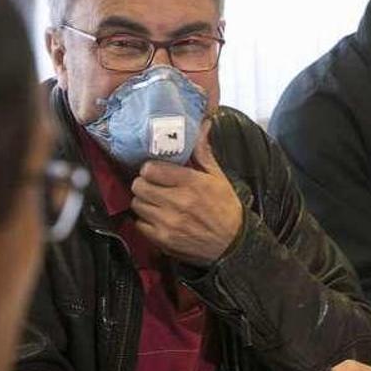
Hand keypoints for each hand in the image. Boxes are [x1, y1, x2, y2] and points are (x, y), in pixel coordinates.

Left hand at [131, 124, 243, 264]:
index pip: (151, 169)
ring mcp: (168, 222)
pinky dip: (145, 221)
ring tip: (156, 202)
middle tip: (153, 186)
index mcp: (191, 183)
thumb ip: (203, 152)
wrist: (233, 245)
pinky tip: (157, 219)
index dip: (150, 168)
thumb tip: (202, 125)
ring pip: (137, 204)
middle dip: (144, 184)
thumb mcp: (218, 178)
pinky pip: (139, 224)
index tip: (156, 171)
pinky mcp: (163, 240)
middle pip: (139, 186)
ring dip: (144, 202)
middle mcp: (177, 202)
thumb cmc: (225, 208)